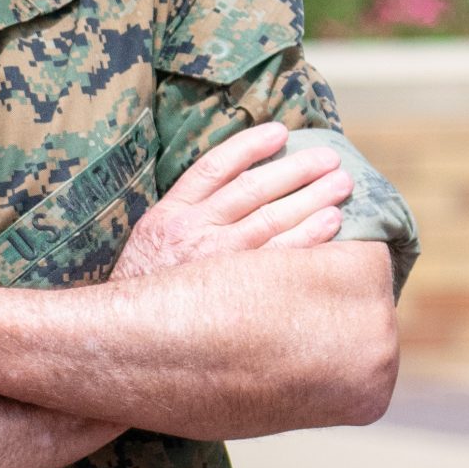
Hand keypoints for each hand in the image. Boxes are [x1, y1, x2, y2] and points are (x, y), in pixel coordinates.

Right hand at [112, 121, 352, 283]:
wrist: (127, 337)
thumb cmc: (149, 283)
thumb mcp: (155, 236)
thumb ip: (190, 208)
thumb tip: (241, 179)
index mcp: (172, 213)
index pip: (215, 166)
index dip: (250, 145)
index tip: (282, 131)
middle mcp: (193, 233)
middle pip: (253, 190)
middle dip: (296, 170)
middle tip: (331, 159)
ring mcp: (216, 263)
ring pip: (270, 220)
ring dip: (311, 198)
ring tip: (341, 184)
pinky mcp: (233, 291)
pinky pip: (278, 257)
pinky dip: (308, 237)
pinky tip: (331, 223)